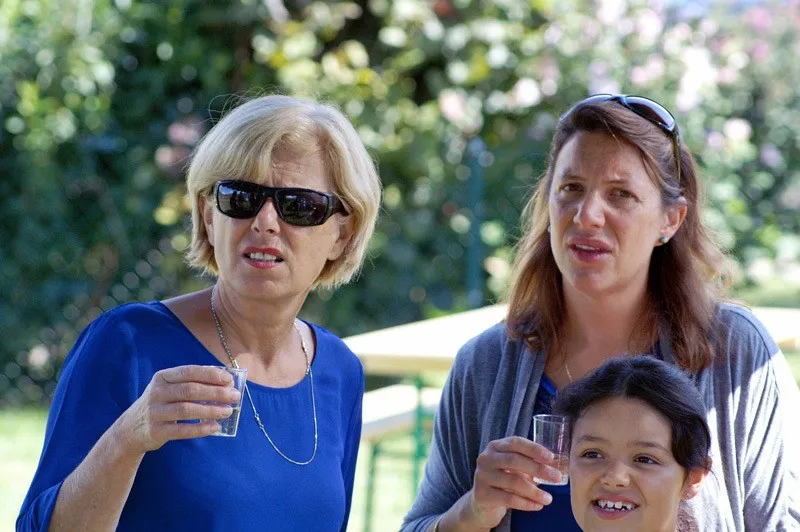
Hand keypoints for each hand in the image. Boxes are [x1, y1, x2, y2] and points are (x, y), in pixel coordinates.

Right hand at [114, 365, 239, 453]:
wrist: (130, 429)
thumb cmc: (161, 404)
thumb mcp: (169, 388)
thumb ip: (193, 382)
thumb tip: (226, 381)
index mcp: (163, 377)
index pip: (189, 372)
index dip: (210, 375)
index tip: (229, 379)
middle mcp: (157, 392)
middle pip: (191, 390)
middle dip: (216, 393)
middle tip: (234, 396)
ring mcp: (155, 412)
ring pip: (187, 410)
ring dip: (211, 410)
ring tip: (228, 411)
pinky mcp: (155, 431)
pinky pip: (181, 430)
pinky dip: (200, 429)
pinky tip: (215, 427)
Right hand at [465, 436, 561, 528]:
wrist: (482, 503)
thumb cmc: (503, 481)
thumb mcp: (514, 468)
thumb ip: (530, 463)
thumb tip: (557, 465)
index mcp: (495, 446)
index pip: (515, 442)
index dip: (534, 449)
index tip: (551, 457)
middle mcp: (486, 458)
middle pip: (514, 460)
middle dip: (538, 469)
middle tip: (557, 477)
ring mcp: (482, 476)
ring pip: (513, 481)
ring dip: (535, 491)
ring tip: (549, 498)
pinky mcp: (482, 495)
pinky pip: (509, 499)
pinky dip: (526, 503)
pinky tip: (538, 506)